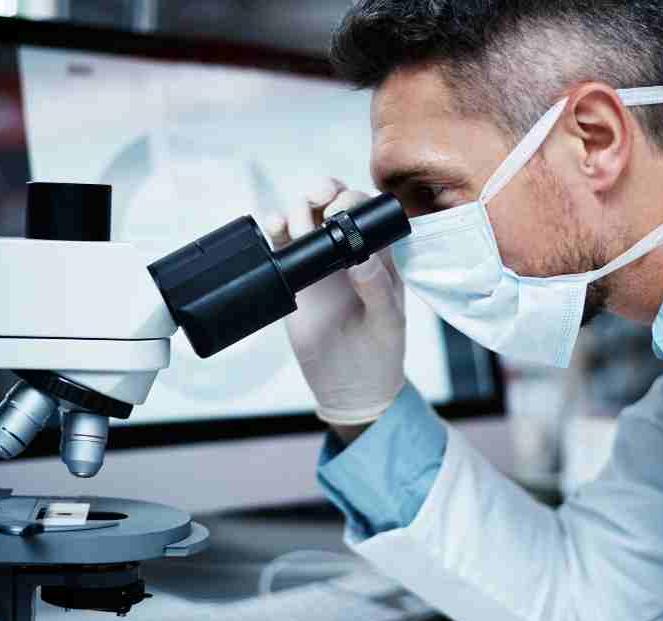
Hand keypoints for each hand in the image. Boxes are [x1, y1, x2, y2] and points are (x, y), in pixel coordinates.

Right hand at [265, 179, 405, 439]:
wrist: (349, 386)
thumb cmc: (380, 353)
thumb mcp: (387, 323)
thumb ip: (377, 290)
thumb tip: (363, 259)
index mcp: (378, 255)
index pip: (367, 212)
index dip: (353, 201)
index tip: (342, 212)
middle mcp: (348, 252)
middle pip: (332, 204)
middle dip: (323, 192)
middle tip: (318, 203)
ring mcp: (319, 263)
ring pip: (304, 218)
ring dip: (297, 209)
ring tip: (298, 229)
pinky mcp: (295, 278)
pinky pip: (282, 244)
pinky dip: (275, 227)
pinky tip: (275, 225)